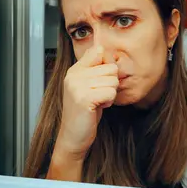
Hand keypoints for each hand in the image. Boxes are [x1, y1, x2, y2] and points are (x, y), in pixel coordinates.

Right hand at [56, 45, 118, 159]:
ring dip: (110, 94)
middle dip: (110, 84)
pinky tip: (97, 108)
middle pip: (111, 68)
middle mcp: (74, 75)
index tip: (101, 81)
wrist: (73, 136)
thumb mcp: (89, 86)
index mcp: (74, 70)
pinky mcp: (84, 98)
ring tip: (97, 102)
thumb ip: (97, 70)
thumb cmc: (85, 112)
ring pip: (113, 80)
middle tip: (98, 96)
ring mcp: (77, 86)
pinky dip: (109, 102)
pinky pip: (111, 92)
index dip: (108, 67)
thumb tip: (108, 53)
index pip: (99, 51)